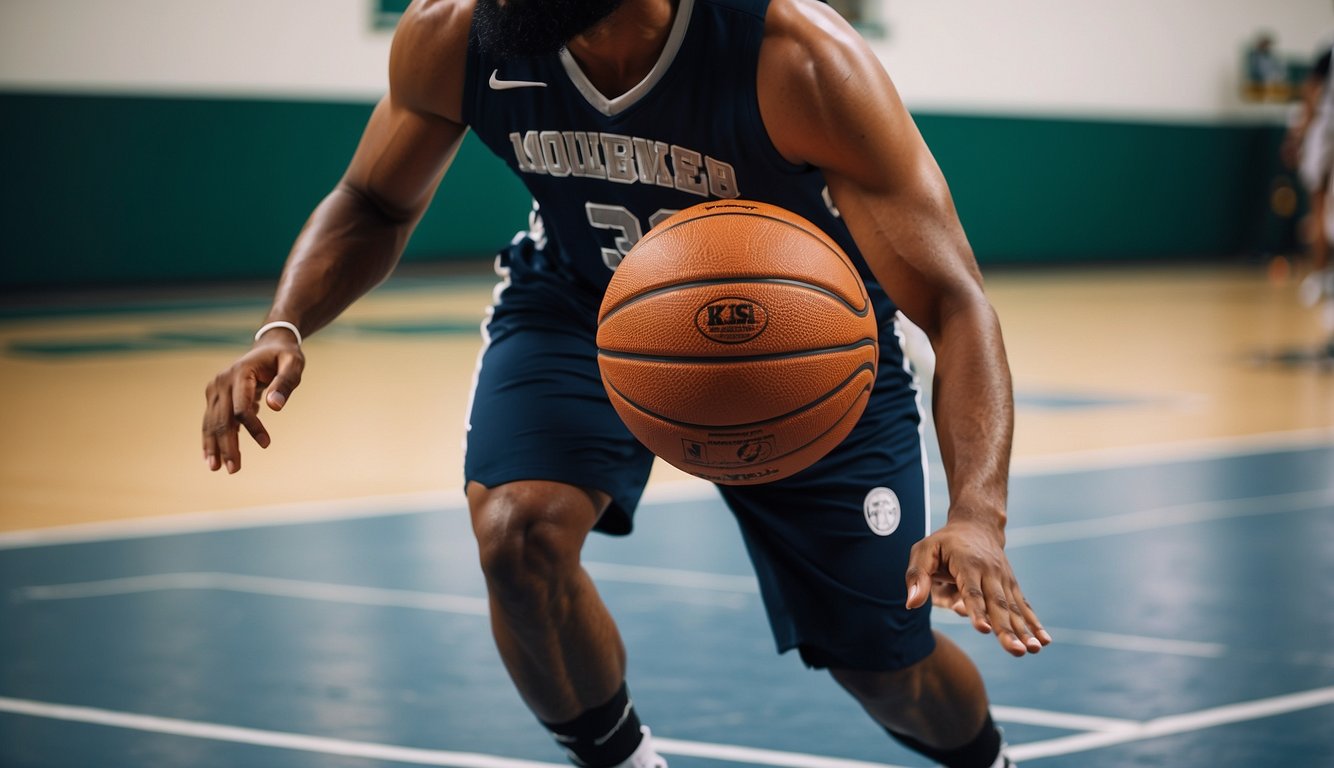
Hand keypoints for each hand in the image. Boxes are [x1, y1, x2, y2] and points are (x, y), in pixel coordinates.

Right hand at [202, 335, 304, 472]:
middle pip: (222, 418)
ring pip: (212, 422)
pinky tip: (211, 458)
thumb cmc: (284, 357)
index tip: (266, 444)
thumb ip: (286, 383)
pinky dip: (210, 439)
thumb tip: (275, 406)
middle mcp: (222, 381)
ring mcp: (215, 389)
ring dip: (214, 446)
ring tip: (216, 468)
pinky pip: (210, 420)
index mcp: (241, 373)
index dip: (252, 427)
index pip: (242, 406)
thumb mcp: (293, 364)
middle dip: (227, 445)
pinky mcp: (215, 396)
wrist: (269, 347)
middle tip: (234, 470)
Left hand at [905, 517, 1050, 656]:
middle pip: (998, 604)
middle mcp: (990, 571)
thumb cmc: (944, 542)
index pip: (972, 591)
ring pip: (1014, 608)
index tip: (984, 630)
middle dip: (1006, 630)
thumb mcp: (923, 551)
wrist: (977, 525)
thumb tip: (911, 604)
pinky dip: (1034, 624)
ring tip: (1033, 650)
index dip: (977, 611)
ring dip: (1024, 631)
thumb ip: (916, 576)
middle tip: (1015, 651)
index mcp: (967, 563)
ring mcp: (1004, 579)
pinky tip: (1043, 641)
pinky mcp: (1011, 586)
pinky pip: (1024, 606)